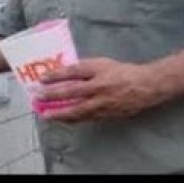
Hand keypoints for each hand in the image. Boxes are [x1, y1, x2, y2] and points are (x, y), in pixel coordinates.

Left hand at [35, 57, 162, 122]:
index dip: (56, 75)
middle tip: (37, 98)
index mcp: (98, 71)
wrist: (146, 86)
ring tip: (45, 115)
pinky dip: (73, 119)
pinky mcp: (106, 114)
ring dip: (60, 113)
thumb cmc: (121, 72)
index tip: (41, 79)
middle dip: (52, 95)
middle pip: (72, 92)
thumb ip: (83, 68)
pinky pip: (86, 118)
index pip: (72, 72)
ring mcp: (103, 103)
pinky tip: (62, 119)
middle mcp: (99, 87)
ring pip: (78, 110)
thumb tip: (62, 72)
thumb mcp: (101, 63)